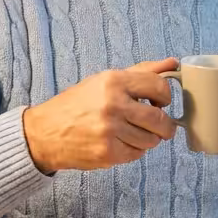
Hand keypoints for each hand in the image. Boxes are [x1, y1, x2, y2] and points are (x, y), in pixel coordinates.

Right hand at [22, 58, 180, 173]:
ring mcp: (110, 131)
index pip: (159, 86)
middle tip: (159, 125)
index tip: (160, 102)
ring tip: (133, 132)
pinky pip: (137, 154)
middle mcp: (113, 104)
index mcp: (113, 81)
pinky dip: (134, 150)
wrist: (45, 132)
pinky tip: (120, 142)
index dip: (165, 96)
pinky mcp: (107, 153)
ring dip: (148, 138)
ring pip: (151, 140)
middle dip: (165, 125)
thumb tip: (172, 64)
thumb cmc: (77, 104)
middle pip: (160, 119)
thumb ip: (141, 72)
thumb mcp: (105, 80)